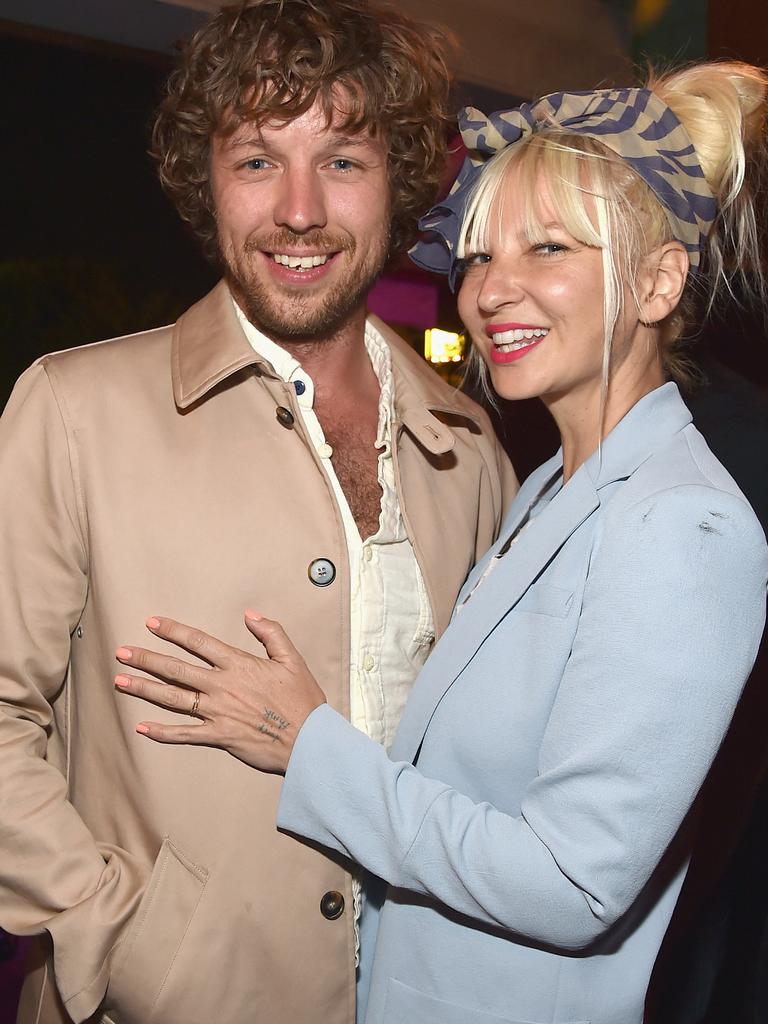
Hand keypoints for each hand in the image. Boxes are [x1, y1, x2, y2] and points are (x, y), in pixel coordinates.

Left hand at [114, 612, 325, 773]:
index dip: (173, 631)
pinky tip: (142, 727)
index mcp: (238, 664)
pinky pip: (184, 734)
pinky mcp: (219, 736)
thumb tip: (250, 614)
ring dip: (144, 689)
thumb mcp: (292, 659)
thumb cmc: (302, 700)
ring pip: (173, 698)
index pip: (198, 642)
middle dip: (146, 659)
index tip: (152, 623)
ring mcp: (217, 712)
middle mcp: (222, 686)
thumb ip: (271, 632)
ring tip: (120, 681)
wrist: (308, 740)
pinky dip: (162, 732)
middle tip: (121, 652)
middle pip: (176, 669)